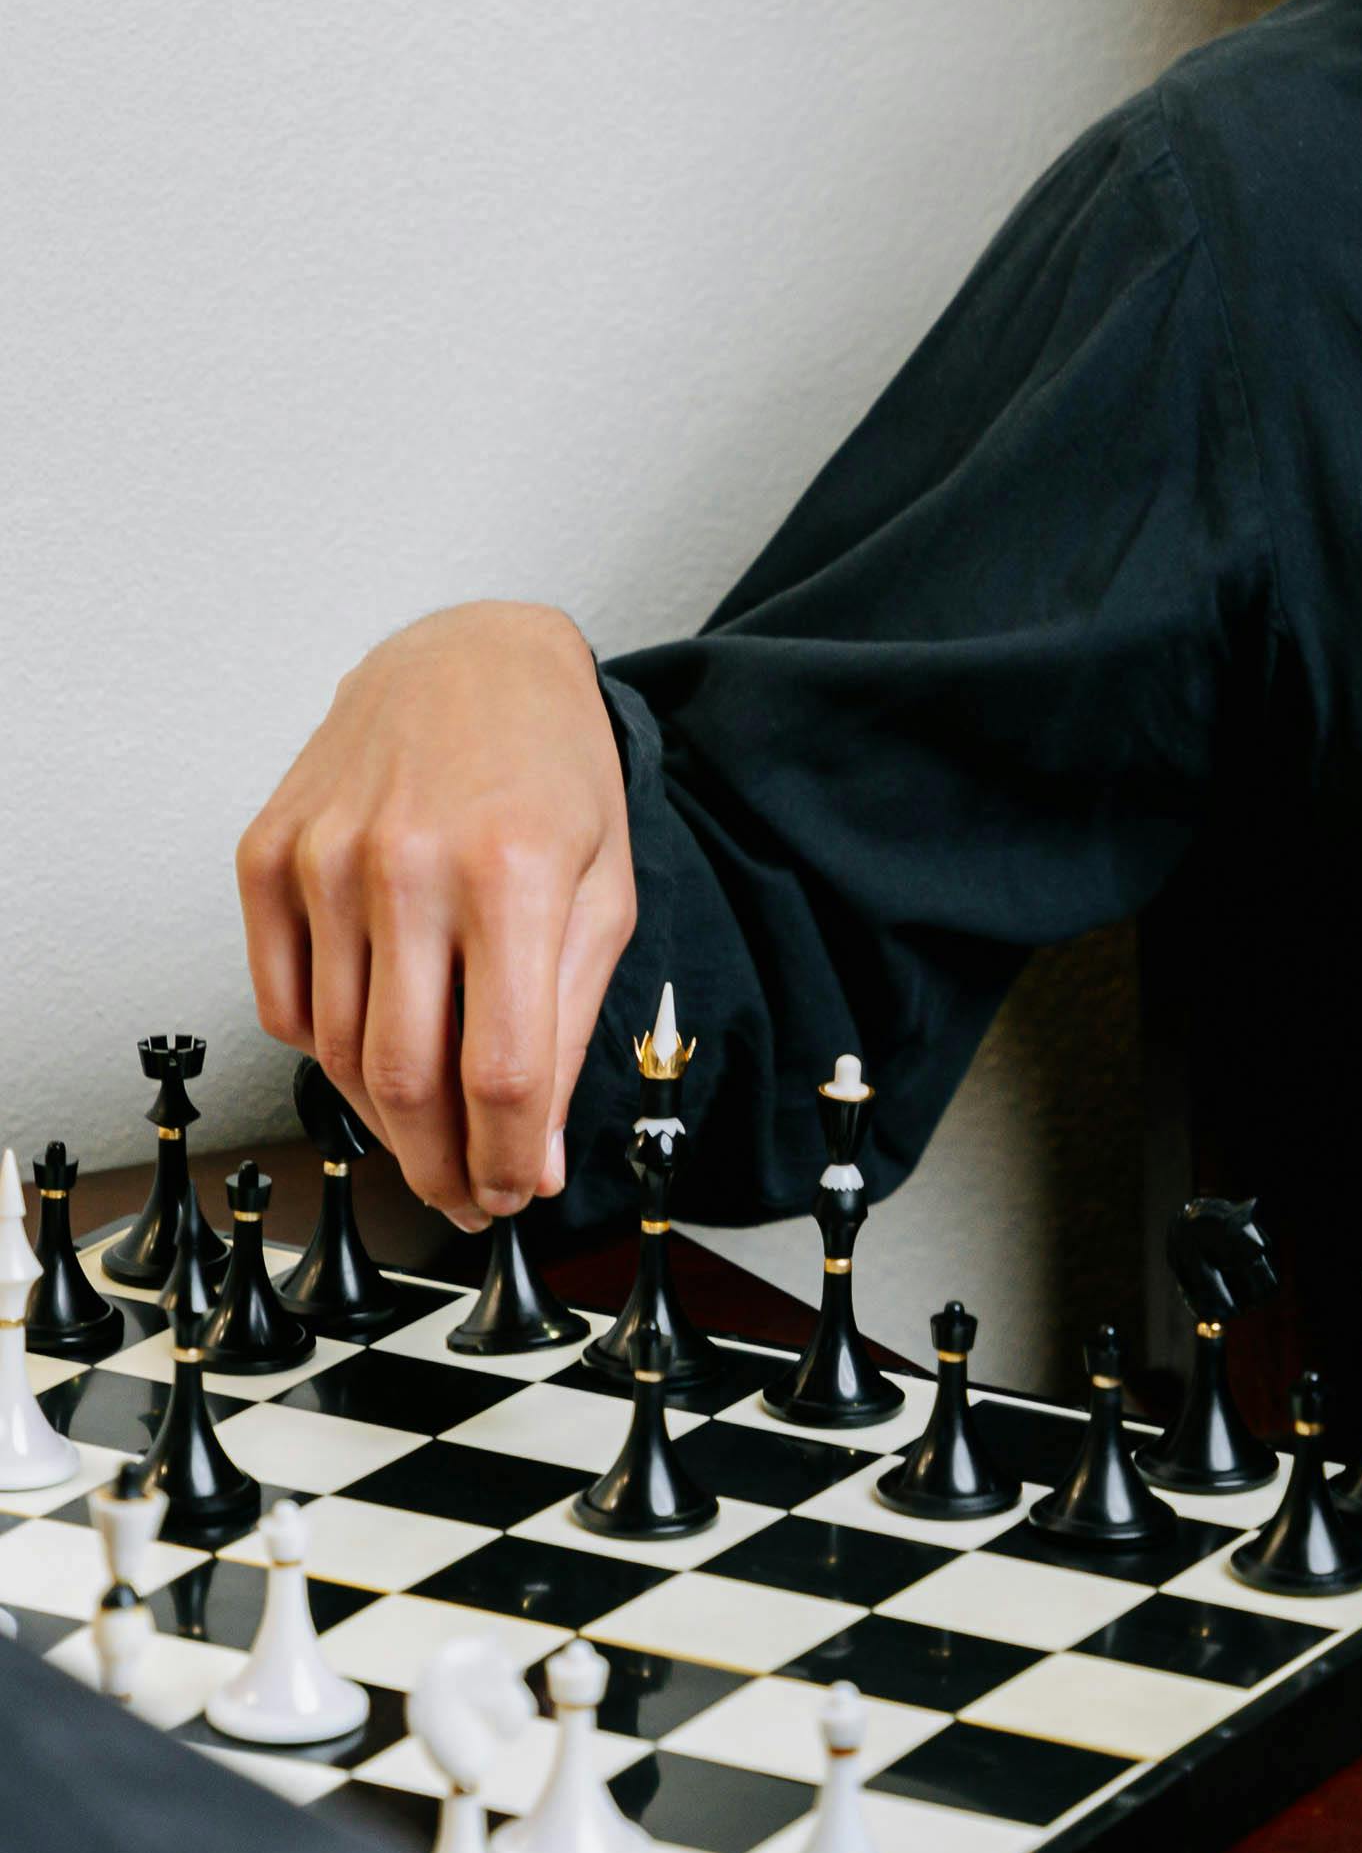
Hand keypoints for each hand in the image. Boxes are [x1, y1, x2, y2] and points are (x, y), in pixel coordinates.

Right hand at [236, 603, 635, 1231]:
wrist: (470, 657)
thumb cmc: (552, 772)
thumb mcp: (603, 887)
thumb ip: (570, 1024)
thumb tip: (533, 1154)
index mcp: (512, 874)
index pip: (501, 1073)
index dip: (508, 1160)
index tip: (517, 1194)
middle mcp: (407, 864)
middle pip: (406, 1080)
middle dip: (441, 1166)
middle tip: (466, 1196)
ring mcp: (324, 857)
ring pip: (338, 1053)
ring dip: (385, 1123)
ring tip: (429, 1136)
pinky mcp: (267, 852)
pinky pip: (283, 1002)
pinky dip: (326, 1049)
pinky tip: (373, 1049)